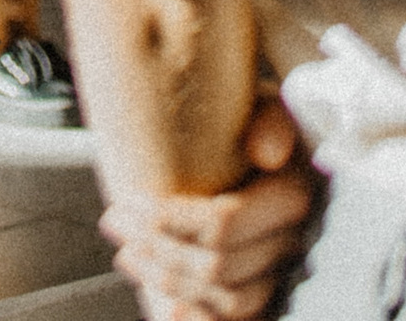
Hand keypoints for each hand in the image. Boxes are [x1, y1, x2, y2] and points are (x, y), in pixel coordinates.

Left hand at [100, 95, 317, 320]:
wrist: (282, 145)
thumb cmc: (264, 120)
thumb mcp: (270, 105)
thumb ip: (272, 120)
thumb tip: (265, 152)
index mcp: (291, 197)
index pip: (223, 224)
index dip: (168, 221)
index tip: (127, 202)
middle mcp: (291, 242)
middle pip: (217, 264)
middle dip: (156, 248)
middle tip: (114, 222)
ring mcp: (283, 270)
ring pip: (227, 298)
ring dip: (170, 282)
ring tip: (127, 255)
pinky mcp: (270, 287)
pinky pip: (240, 318)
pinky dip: (201, 317)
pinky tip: (170, 313)